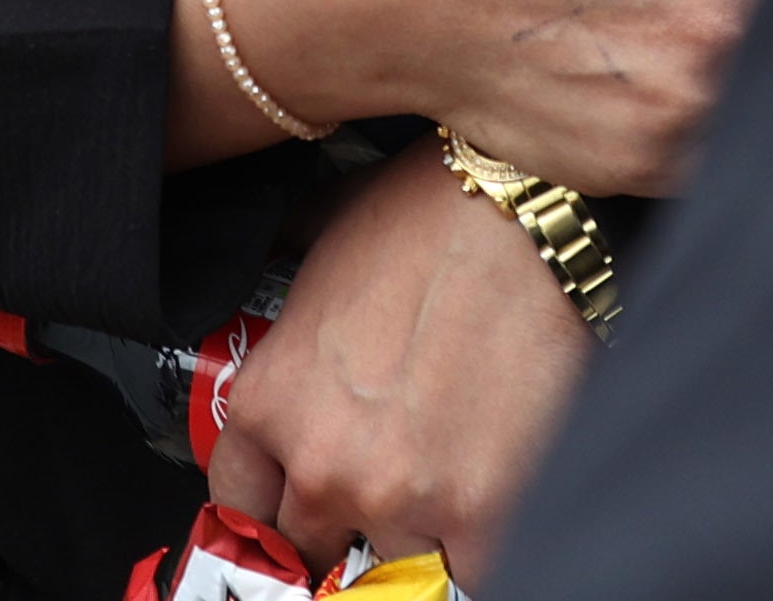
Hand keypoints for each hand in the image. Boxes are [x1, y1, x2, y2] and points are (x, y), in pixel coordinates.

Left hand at [204, 147, 588, 587]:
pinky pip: (464, 575)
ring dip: (420, 528)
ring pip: (394, 561)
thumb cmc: (435, 210)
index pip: (241, 504)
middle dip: (349, 513)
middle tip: (392, 473)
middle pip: (314, 541)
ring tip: (453, 469)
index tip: (300, 505)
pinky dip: (473, 552)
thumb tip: (278, 284)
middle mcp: (324, 460)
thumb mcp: (322, 237)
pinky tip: (488, 508)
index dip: (277, 503)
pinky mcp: (481, 514)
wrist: (531, 208)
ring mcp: (400, 496)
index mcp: (272, 399)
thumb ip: (292, 305)